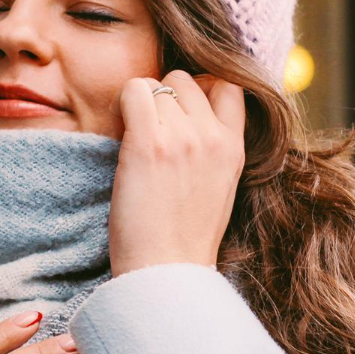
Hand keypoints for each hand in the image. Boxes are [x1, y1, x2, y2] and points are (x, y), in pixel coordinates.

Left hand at [109, 70, 245, 276]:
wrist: (166, 273)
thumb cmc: (182, 241)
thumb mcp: (219, 189)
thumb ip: (212, 151)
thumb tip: (187, 120)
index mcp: (235, 149)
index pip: (228, 85)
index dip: (200, 90)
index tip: (179, 114)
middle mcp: (214, 137)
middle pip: (186, 80)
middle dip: (165, 98)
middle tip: (149, 131)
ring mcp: (184, 138)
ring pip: (158, 85)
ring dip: (140, 105)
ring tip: (133, 139)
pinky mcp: (150, 143)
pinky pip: (134, 91)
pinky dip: (121, 104)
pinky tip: (119, 133)